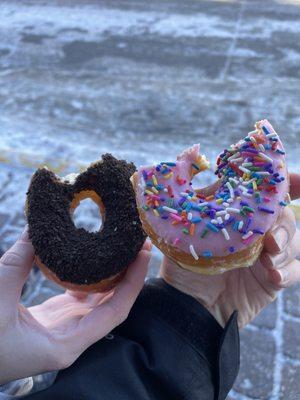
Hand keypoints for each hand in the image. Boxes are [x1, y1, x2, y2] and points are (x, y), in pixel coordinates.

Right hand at [0, 231, 150, 384]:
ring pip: (100, 302)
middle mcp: (72, 339)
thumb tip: (34, 230)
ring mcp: (64, 329)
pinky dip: (92, 279)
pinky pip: (82, 299)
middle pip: (113, 305)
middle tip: (139, 243)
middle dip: (130, 275)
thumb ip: (15, 265)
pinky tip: (95, 261)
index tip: (144, 254)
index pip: (115, 312)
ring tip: (123, 248)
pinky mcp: (55, 320)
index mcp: (66, 344)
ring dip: (114, 276)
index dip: (133, 282)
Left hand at [161, 173, 299, 328]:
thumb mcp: (187, 224)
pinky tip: (273, 275)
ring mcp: (267, 256)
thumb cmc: (185, 262)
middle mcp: (257, 233)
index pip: (269, 196)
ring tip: (270, 254)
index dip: (288, 185)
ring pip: (296, 243)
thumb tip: (194, 153)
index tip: (298, 179)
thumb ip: (197, 194)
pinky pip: (294, 271)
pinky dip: (288, 271)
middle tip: (271, 236)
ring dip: (287, 246)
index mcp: (241, 216)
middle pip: (287, 217)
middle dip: (285, 222)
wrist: (187, 303)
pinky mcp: (272, 280)